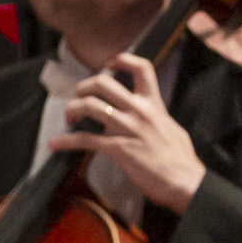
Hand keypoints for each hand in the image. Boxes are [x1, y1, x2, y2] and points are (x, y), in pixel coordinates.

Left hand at [48, 53, 206, 216]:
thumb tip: (146, 115)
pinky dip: (66, 141)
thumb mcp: (171, 127)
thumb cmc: (180, 159)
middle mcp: (140, 111)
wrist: (186, 182)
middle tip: (79, 97)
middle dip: (84, 87)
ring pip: (90, 106)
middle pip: (103, 83)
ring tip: (69, 118)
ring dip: (72, 109)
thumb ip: (155, 117)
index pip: (142, 69)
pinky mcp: (118, 148)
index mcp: (154, 105)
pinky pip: (85, 140)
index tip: (109, 64)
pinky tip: (55, 144)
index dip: (123, 60)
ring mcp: (127, 129)